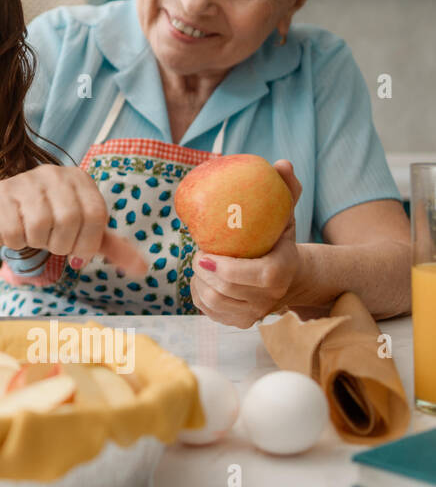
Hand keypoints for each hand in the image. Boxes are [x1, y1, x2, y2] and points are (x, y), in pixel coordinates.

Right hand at [0, 165, 146, 274]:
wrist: (4, 212)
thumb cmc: (50, 222)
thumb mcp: (84, 232)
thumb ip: (114, 248)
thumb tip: (144, 270)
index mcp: (79, 179)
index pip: (96, 214)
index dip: (88, 242)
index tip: (78, 251)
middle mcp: (53, 173)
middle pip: (68, 219)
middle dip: (61, 244)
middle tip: (53, 243)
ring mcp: (24, 181)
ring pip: (40, 226)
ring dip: (38, 243)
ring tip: (34, 235)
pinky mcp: (0, 194)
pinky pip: (14, 232)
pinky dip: (16, 243)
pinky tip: (16, 231)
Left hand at [189, 160, 302, 327]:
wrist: (290, 276)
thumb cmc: (279, 238)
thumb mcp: (284, 213)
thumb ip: (286, 189)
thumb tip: (281, 163)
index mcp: (280, 272)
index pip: (250, 276)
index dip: (221, 268)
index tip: (201, 251)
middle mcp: (269, 299)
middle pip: (224, 290)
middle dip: (202, 271)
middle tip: (197, 253)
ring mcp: (255, 315)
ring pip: (213, 302)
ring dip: (199, 282)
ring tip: (201, 264)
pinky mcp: (240, 323)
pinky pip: (209, 312)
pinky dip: (199, 294)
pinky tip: (203, 278)